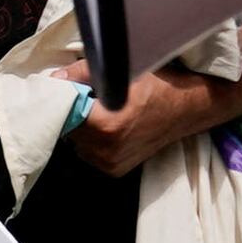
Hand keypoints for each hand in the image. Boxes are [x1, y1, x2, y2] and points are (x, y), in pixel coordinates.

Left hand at [67, 66, 230, 178]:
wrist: (186, 109)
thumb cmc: (157, 85)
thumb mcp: (121, 71)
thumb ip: (82, 73)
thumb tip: (55, 80)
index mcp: (105, 126)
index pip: (65, 114)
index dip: (65, 99)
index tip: (71, 89)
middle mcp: (106, 150)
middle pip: (69, 129)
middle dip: (75, 113)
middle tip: (91, 98)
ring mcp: (111, 164)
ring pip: (78, 143)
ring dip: (83, 128)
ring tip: (103, 113)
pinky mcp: (115, 171)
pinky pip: (90, 154)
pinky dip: (93, 141)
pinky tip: (111, 127)